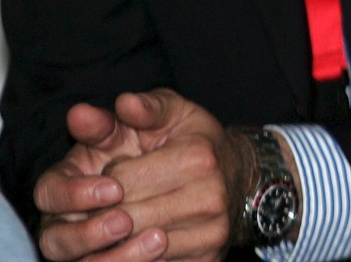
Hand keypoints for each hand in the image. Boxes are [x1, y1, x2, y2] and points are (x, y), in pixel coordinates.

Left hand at [34, 89, 255, 261]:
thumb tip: (123, 103)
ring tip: (123, 219)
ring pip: (132, 249)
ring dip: (116, 238)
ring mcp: (209, 235)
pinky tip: (137, 239)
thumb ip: (145, 107)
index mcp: (196, 158)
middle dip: (106, 208)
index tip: (120, 170)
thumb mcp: (176, 113)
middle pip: (122, 218)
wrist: (244, 179)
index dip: (108, 176)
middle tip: (117, 197)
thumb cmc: (199, 142)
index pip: (118, 181)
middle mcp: (208, 199)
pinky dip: (134, 257)